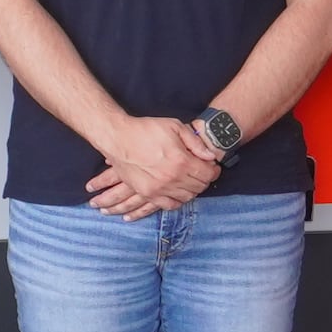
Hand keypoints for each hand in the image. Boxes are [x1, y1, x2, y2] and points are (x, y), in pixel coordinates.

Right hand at [88, 117, 221, 218]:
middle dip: (204, 180)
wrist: (118, 138)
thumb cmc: (145, 129)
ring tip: (190, 180)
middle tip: (202, 172)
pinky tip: (178, 192)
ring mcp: (159, 189)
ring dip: (192, 190)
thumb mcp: (174, 126)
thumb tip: (210, 156)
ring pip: (186, 197)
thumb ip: (195, 142)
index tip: (212, 167)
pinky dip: (177, 201)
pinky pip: (169, 205)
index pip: (208, 174)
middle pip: (199, 187)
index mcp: (181, 161)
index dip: (214, 171)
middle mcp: (172, 178)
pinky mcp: (148, 193)